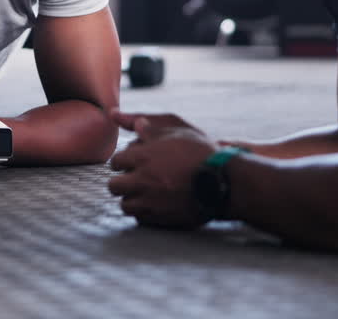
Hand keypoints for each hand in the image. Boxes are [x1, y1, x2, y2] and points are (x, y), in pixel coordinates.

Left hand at [106, 109, 219, 228]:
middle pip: (113, 186)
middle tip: (132, 179)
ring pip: (125, 205)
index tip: (131, 162)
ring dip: (131, 198)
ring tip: (143, 193)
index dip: (123, 161)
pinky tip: (154, 204)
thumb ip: (148, 128)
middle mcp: (142, 180)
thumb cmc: (202, 153)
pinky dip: (144, 212)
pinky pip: (140, 218)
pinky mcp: (161, 218)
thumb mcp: (176, 132)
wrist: (224, 182)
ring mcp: (151, 202)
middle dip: (121, 181)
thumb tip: (126, 119)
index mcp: (143, 157)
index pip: (116, 161)